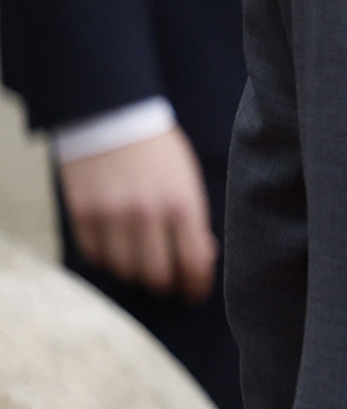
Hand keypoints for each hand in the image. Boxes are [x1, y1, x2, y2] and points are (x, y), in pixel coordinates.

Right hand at [55, 124, 216, 298]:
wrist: (113, 115)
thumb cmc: (159, 150)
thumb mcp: (189, 180)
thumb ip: (194, 219)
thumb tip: (201, 257)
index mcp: (183, 204)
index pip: (194, 263)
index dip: (196, 286)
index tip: (194, 292)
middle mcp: (147, 213)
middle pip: (156, 275)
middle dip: (165, 285)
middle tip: (167, 282)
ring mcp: (111, 215)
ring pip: (124, 270)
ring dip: (135, 274)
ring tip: (141, 264)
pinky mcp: (82, 213)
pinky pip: (95, 255)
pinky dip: (107, 259)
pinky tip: (116, 249)